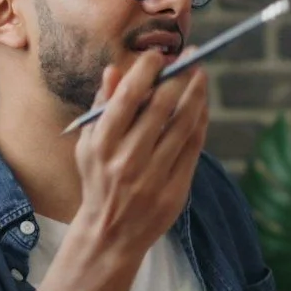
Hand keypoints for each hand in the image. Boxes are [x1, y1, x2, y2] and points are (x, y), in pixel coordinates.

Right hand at [64, 51, 208, 278]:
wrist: (110, 235)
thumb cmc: (98, 180)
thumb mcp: (88, 145)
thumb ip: (101, 107)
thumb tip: (114, 70)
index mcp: (102, 145)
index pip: (126, 98)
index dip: (146, 72)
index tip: (159, 55)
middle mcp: (127, 160)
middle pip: (160, 108)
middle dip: (178, 76)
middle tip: (191, 57)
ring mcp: (153, 177)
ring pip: (183, 126)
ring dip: (196, 95)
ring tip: (201, 74)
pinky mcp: (175, 190)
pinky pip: (193, 148)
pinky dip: (200, 122)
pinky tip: (202, 105)